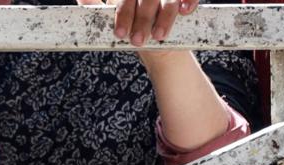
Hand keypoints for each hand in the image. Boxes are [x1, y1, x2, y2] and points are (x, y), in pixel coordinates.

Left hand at [77, 0, 198, 46]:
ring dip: (164, 16)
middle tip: (136, 41)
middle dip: (141, 19)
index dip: (123, 12)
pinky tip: (184, 11)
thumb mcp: (111, 17)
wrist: (156, 42)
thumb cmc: (131, 25)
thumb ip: (95, 3)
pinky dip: (188, 0)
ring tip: (158, 36)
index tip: (120, 33)